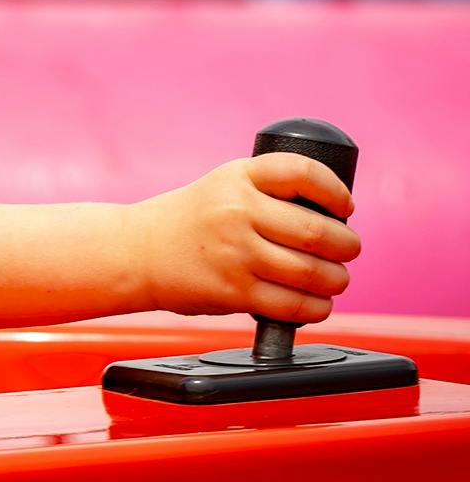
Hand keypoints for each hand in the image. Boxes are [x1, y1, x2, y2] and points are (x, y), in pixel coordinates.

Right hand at [129, 154, 360, 322]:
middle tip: (346, 250)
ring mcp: (235, 253)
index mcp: (238, 177)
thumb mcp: (223, 187)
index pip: (304, 173)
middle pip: (318, 232)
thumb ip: (270, 194)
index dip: (335, 191)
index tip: (344, 207)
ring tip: (333, 279)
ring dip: (336, 280)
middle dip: (346, 246)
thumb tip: (335, 221)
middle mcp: (236, 212)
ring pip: (312, 273)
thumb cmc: (188, 221)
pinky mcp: (233, 291)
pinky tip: (315, 303)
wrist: (135, 252)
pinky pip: (292, 304)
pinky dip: (315, 308)